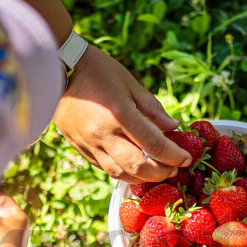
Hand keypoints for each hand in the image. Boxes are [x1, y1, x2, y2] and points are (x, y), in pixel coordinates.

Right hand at [53, 45, 191, 182]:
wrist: (58, 69)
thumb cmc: (98, 71)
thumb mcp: (130, 83)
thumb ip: (152, 109)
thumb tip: (173, 127)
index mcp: (119, 115)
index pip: (154, 145)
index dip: (174, 156)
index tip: (188, 159)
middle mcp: (103, 134)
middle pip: (138, 167)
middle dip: (161, 173)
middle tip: (174, 170)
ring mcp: (89, 144)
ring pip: (120, 174)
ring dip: (142, 178)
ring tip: (157, 172)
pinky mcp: (80, 148)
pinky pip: (105, 168)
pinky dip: (123, 173)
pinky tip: (135, 169)